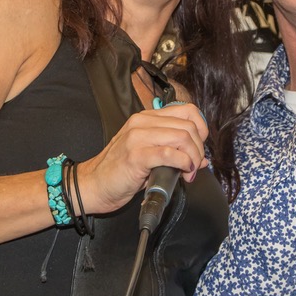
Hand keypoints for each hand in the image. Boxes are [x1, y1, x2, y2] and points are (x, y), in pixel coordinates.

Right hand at [76, 103, 207, 214]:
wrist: (93, 184)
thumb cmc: (120, 171)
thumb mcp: (150, 154)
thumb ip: (174, 151)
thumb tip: (202, 160)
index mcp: (146, 118)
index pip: (187, 110)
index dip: (201, 129)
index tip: (199, 147)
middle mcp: (142, 122)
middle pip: (188, 126)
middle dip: (199, 148)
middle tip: (195, 166)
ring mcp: (138, 137)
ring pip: (182, 137)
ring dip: (193, 158)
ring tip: (189, 172)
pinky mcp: (136, 155)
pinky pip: (169, 154)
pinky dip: (183, 163)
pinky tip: (183, 172)